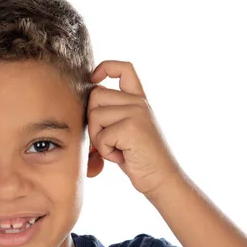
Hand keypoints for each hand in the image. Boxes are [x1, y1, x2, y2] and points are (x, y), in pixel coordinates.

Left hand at [88, 60, 183, 197]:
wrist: (161, 179)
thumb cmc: (139, 159)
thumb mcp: (126, 130)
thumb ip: (112, 113)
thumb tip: (85, 105)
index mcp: (139, 100)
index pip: (124, 68)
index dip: (105, 67)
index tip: (94, 78)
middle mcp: (139, 103)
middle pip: (96, 95)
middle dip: (93, 121)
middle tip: (109, 140)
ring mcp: (136, 113)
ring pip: (95, 116)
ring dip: (99, 139)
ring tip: (117, 149)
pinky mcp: (131, 127)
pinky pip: (100, 137)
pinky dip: (106, 152)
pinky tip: (122, 156)